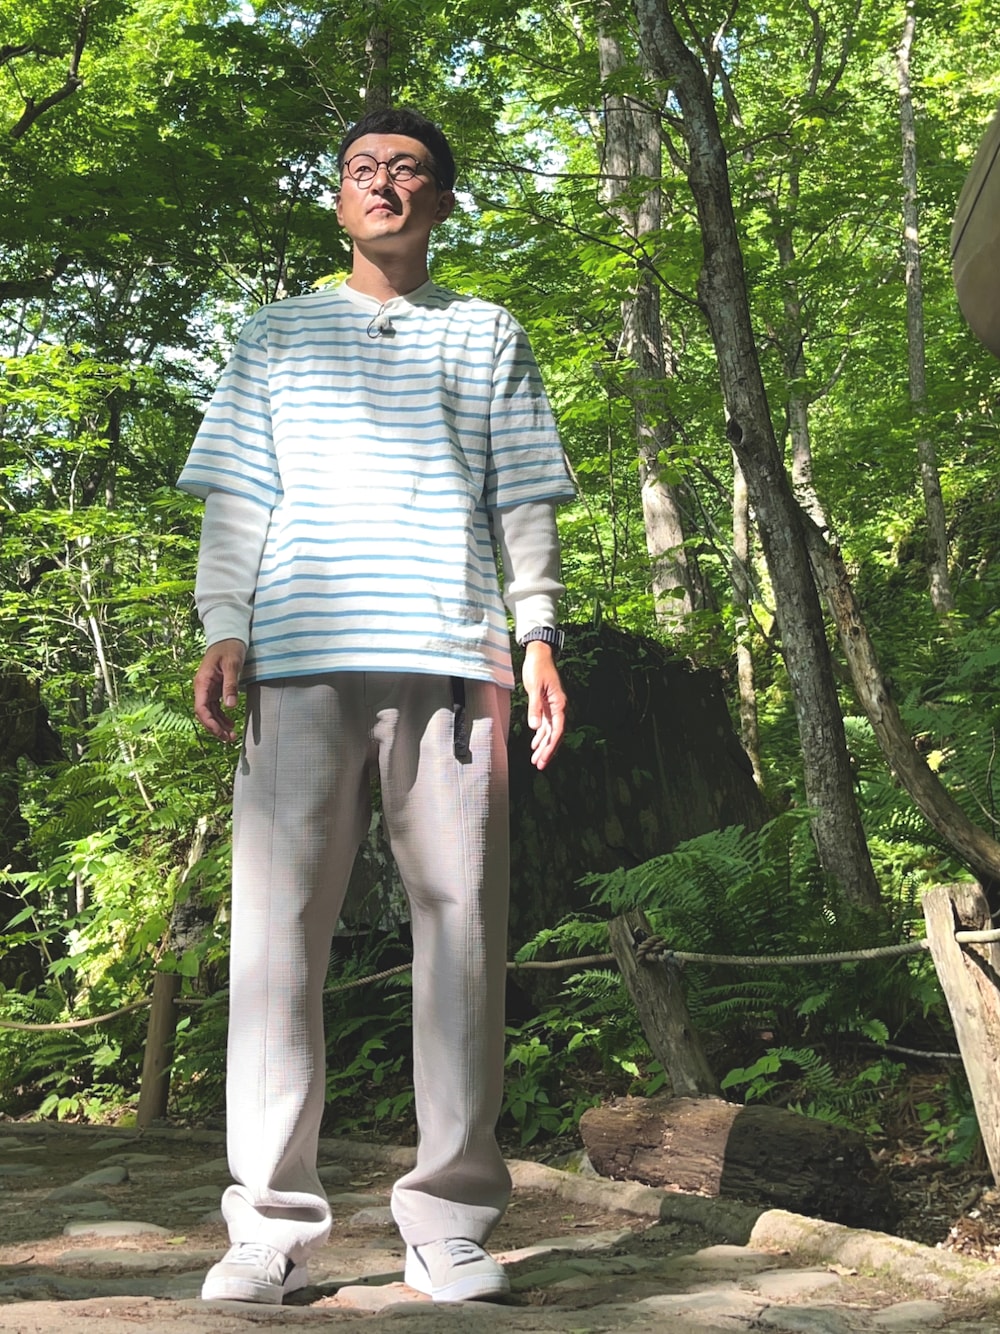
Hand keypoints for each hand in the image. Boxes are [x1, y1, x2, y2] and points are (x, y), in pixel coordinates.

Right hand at [193, 639, 245, 742]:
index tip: (220, 732)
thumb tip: (230, 707)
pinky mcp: (214, 689)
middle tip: (228, 739)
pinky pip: (215, 707)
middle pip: (204, 714)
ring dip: (218, 725)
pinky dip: (221, 717)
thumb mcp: (232, 664)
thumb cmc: (229, 647)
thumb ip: (230, 685)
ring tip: (231, 736)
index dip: (209, 722)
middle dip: (214, 728)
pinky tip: (230, 724)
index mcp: (202, 682)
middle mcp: (202, 687)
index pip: (200, 708)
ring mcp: (208, 689)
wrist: (228, 636)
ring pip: (209, 712)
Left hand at [521, 641, 565, 769]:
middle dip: (547, 750)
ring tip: (535, 760)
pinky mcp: (546, 704)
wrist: (539, 654)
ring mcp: (552, 707)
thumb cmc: (538, 668)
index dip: (551, 746)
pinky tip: (534, 744)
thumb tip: (535, 727)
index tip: (544, 758)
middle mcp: (558, 707)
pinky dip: (540, 735)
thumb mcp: (534, 688)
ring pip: (549, 731)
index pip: (557, 730)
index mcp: (559, 704)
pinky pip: (545, 724)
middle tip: (539, 765)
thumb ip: (535, 707)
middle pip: (554, 734)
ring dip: (542, 745)